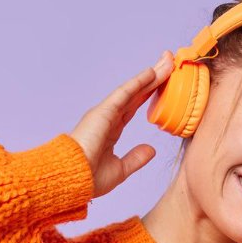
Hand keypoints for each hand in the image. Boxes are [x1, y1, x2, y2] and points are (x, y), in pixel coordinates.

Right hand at [69, 50, 174, 199]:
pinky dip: (138, 82)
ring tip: (168, 60)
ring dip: (151, 75)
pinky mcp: (103, 113)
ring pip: (132, 89)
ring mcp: (105, 113)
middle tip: (170, 62)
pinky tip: (152, 72)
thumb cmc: (87, 179)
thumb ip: (135, 158)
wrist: (70, 182)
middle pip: (136, 93)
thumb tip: (151, 149)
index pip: (134, 106)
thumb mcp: (119, 169)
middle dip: (154, 78)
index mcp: (110, 130)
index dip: (149, 93)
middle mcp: (108, 118)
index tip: (165, 82)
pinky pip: (124, 94)